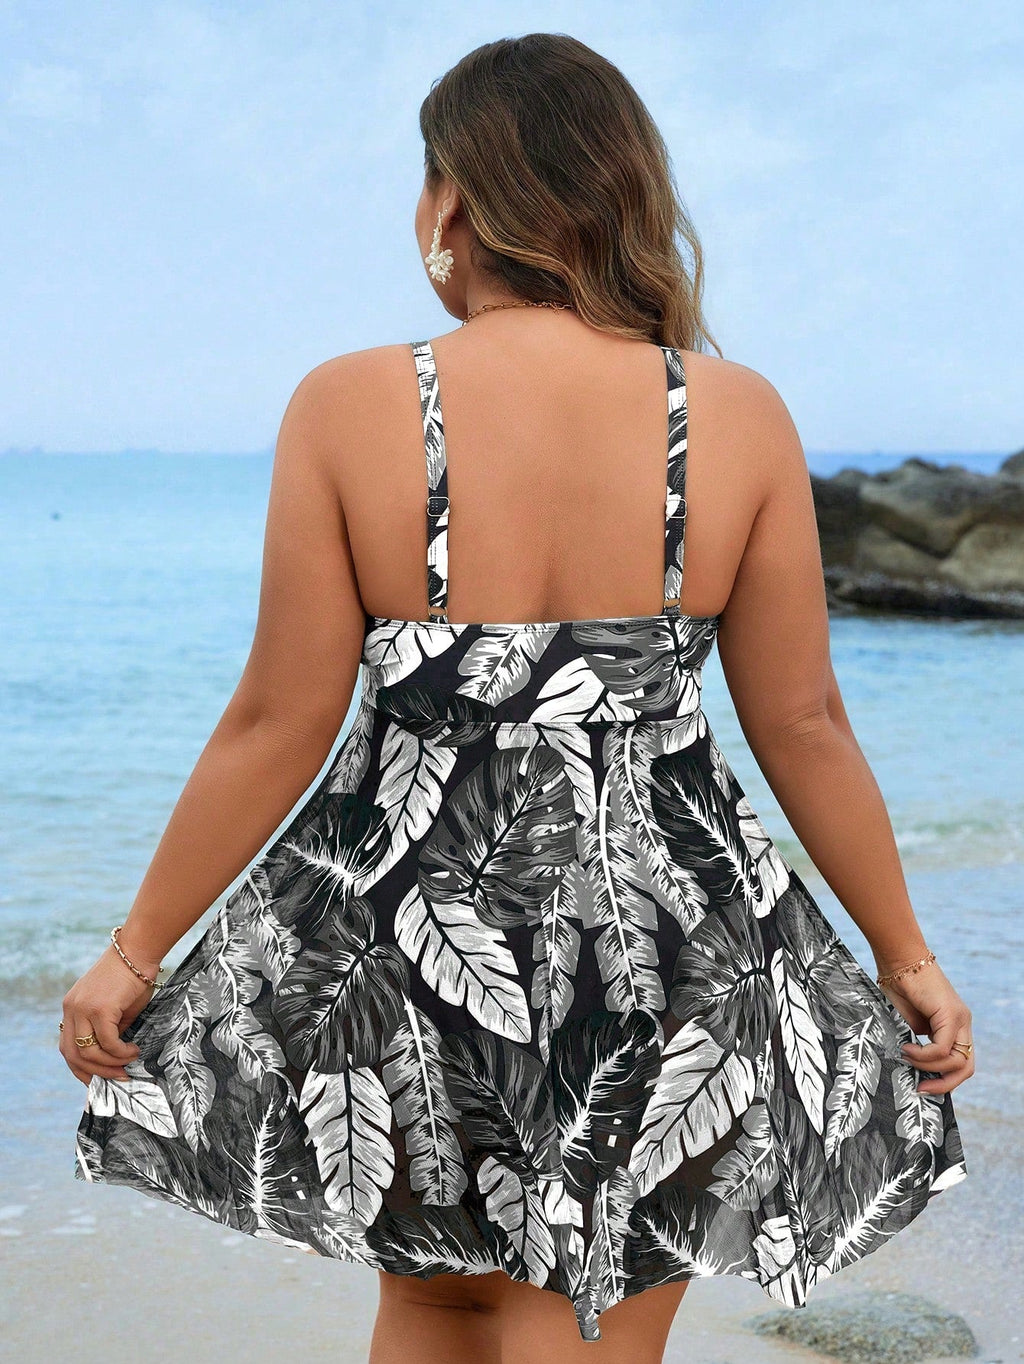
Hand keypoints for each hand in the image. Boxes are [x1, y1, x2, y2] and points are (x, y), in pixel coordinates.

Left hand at [59, 941, 157, 1085]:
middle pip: (72, 1055)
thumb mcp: (114, 1007)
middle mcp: (71, 1009)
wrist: (139, 950)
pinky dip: (121, 1052)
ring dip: (111, 1064)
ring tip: (130, 1063)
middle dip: (95, 1072)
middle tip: (118, 1077)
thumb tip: (114, 1057)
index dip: (80, 1068)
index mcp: (71, 1008)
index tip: (98, 1079)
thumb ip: (109, 1029)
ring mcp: (83, 1009)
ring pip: (88, 1053)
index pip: (67, 1046)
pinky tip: (134, 1050)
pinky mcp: (99, 1008)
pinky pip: (108, 1042)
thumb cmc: (132, 976)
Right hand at [875, 954, 974, 1095]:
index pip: (959, 1062)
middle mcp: (962, 1023)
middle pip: (966, 1067)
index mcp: (953, 1024)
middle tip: (921, 1088)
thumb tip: (915, 1061)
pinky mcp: (952, 1014)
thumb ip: (918, 1038)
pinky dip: (924, 1055)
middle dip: (944, 1084)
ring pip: (957, 1061)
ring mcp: (960, 1018)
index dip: (944, 1079)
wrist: (898, 957)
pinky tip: (908, 1048)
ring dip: (928, 1067)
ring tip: (907, 1056)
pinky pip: (943, 1048)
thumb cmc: (897, 983)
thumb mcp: (908, 1020)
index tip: (921, 1085)